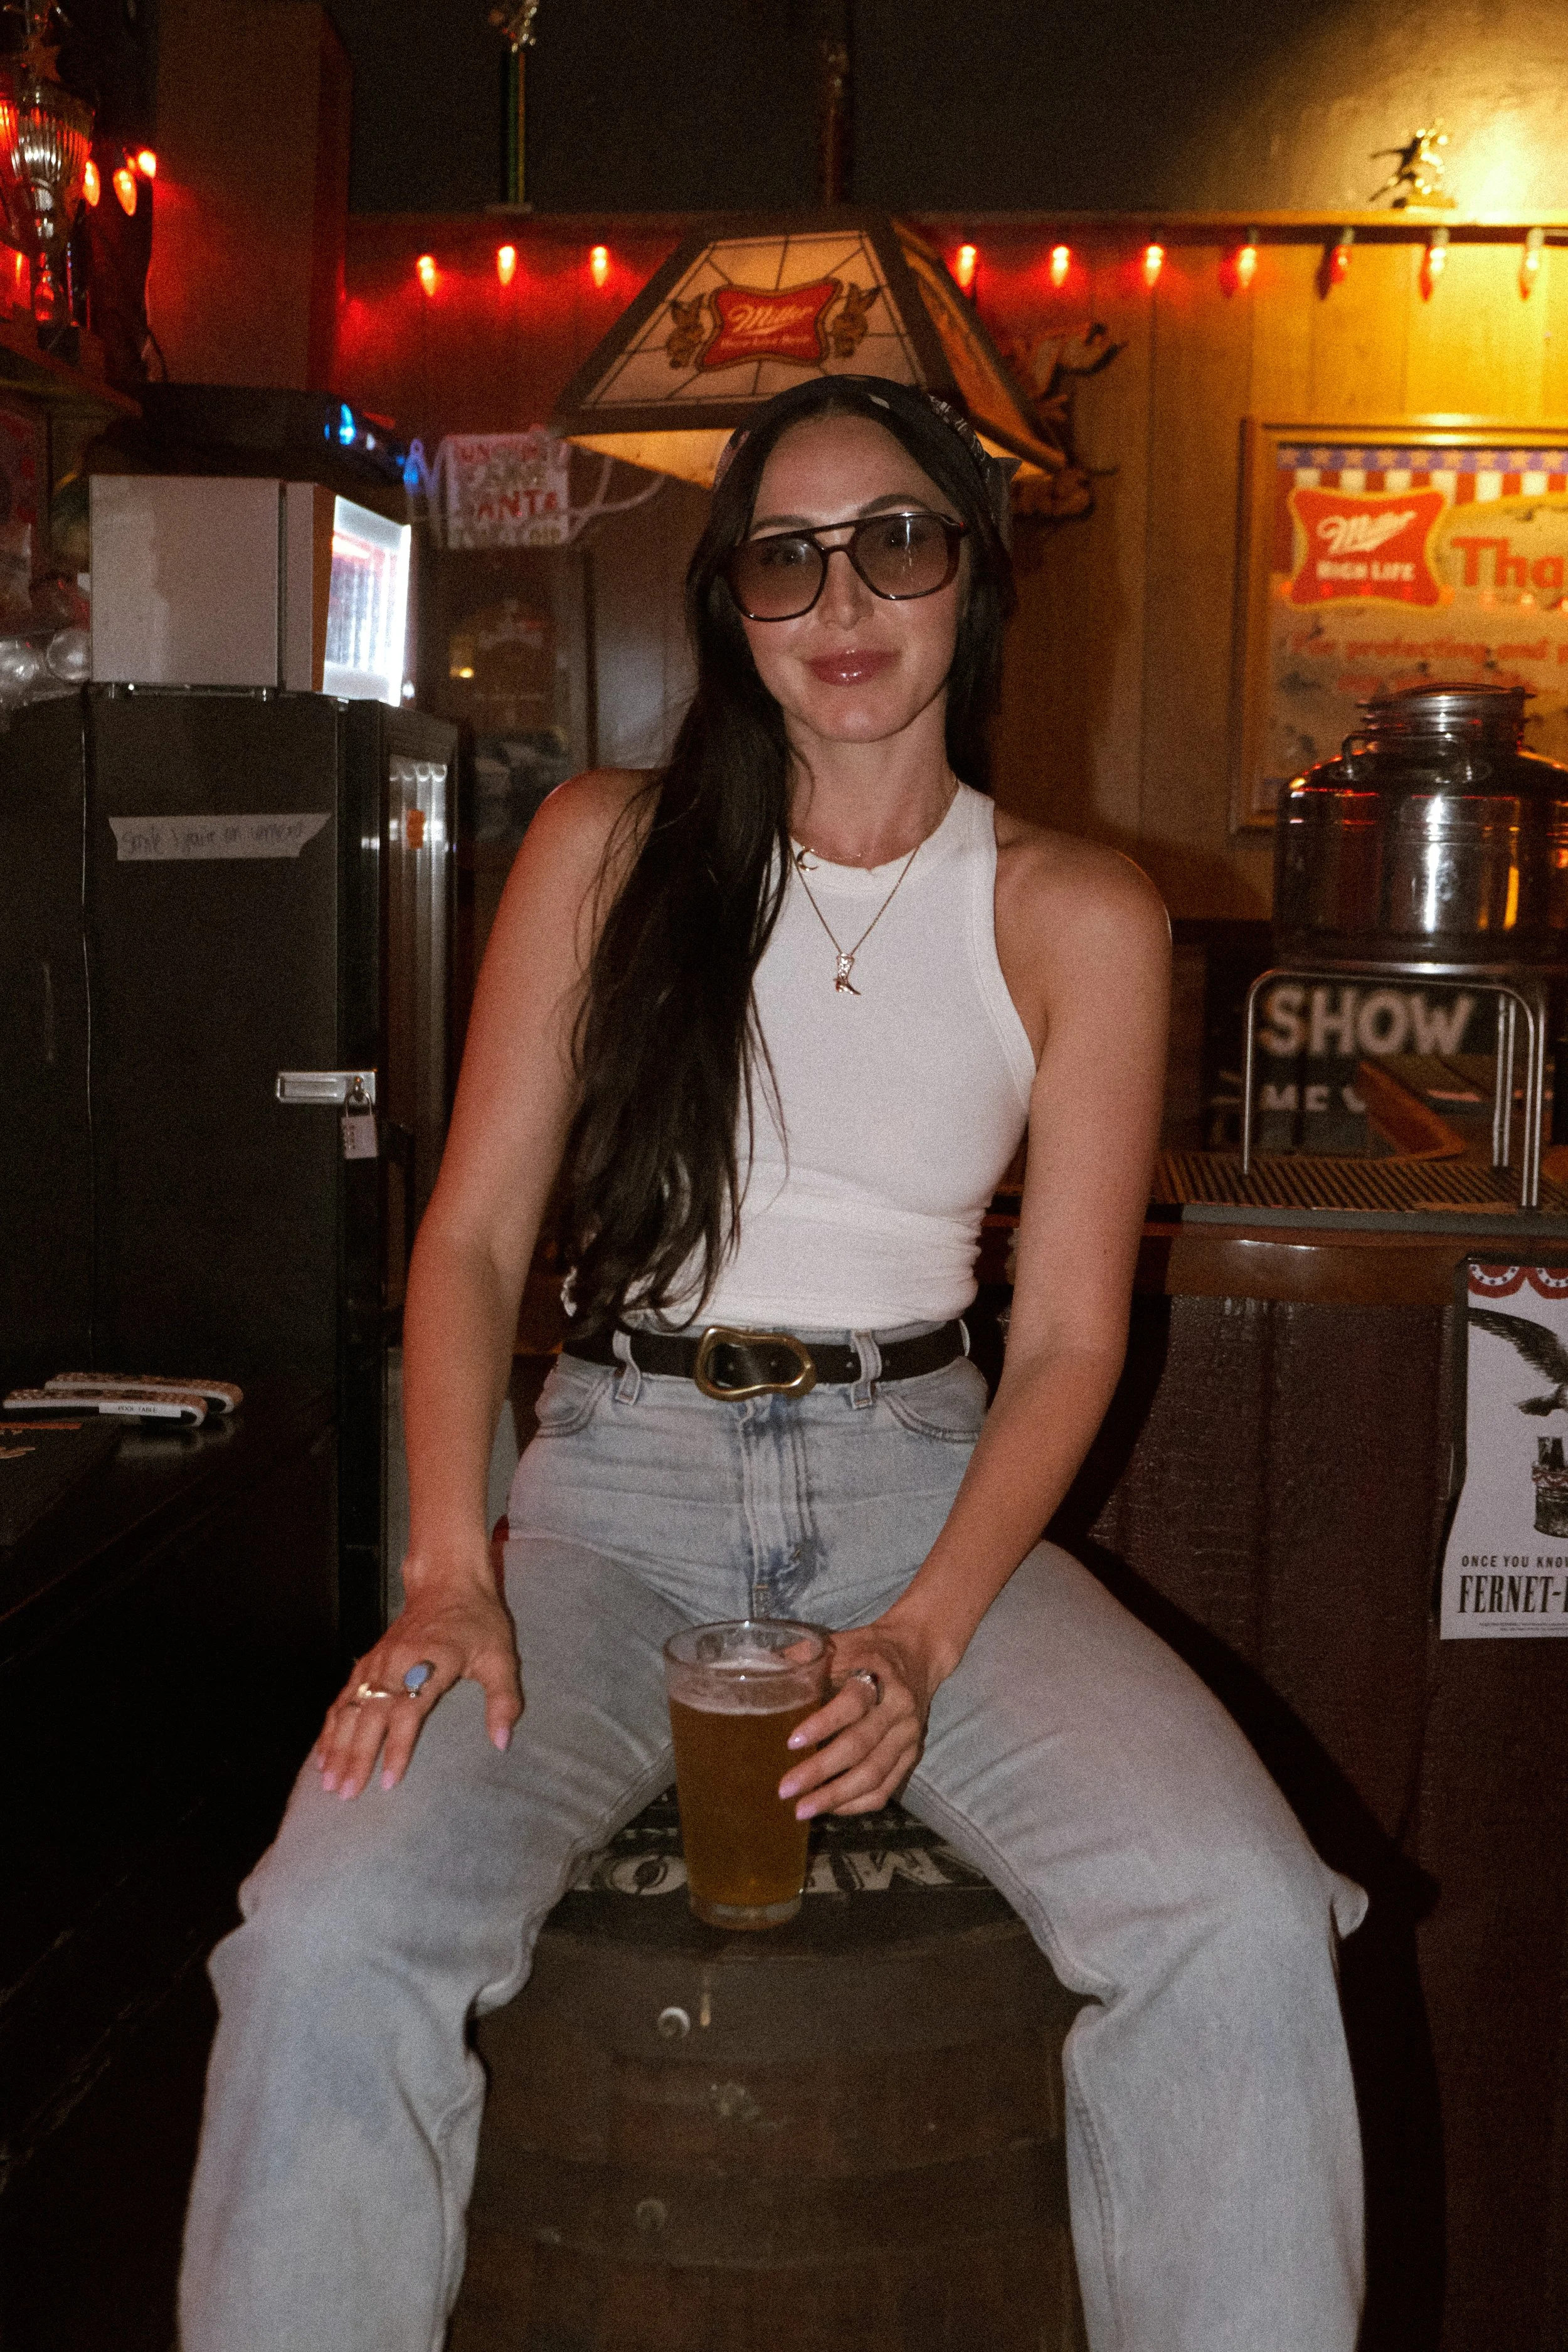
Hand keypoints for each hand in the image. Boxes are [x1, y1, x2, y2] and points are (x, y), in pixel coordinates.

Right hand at [313, 1579, 521, 1799]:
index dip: (398, 1746)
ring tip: (329, 1782)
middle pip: (371, 1714)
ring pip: (350, 1708)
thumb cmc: (477, 1622)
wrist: (446, 1582)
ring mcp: (378, 1663)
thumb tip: (502, 1742)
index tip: (390, 1780)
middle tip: (348, 1794)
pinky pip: (343, 1697)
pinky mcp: (368, 1662)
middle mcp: (397, 1663)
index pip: (408, 1710)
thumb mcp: (500, 1657)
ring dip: (338, 1746)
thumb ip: (503, 1700)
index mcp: (431, 1662)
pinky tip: (322, 1754)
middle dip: (357, 1756)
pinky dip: (330, 1727)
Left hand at [777, 1620, 941, 1819]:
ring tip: (803, 1809)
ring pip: (875, 1773)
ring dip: (837, 1795)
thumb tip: (758, 1672)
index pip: (852, 1703)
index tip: (791, 1742)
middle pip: (861, 1746)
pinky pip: (887, 1788)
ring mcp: (907, 1735)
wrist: (917, 1652)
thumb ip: (801, 1657)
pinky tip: (831, 1808)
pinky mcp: (912, 1755)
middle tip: (786, 1789)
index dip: (823, 1724)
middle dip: (821, 1771)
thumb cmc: (868, 1650)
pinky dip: (858, 1803)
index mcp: (878, 1676)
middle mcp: (898, 1708)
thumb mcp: (840, 1644)